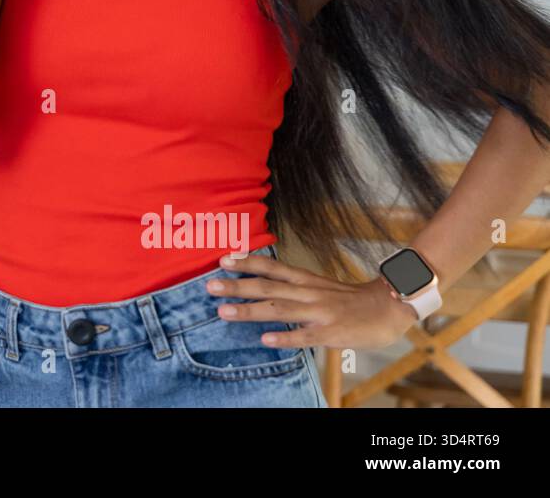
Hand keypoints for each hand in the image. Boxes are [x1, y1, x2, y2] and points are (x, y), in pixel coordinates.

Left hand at [205, 251, 419, 349]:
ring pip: (280, 310)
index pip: (272, 268)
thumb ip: (292, 285)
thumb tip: (263, 283)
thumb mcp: (319, 285)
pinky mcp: (332, 332)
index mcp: (306, 280)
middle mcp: (308, 292)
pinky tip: (266, 340)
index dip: (247, 262)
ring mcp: (319, 312)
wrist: (391, 307)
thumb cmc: (350, 299)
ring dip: (250, 311)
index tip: (222, 259)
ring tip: (223, 311)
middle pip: (267, 287)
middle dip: (237, 286)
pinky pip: (306, 336)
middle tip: (209, 285)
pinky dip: (286, 337)